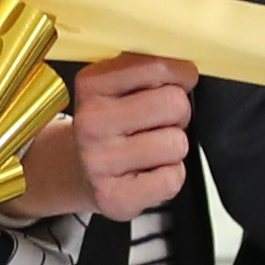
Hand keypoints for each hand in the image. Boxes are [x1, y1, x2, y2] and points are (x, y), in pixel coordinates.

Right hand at [18, 51, 195, 224]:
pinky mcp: (114, 197)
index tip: (177, 82)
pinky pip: (172, 179)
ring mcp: (99, 162)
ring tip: (150, 148)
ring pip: (177, 142)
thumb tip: (189, 67)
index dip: (180, 75)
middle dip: (177, 113)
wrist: (75, 171)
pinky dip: (169, 177)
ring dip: (173, 147)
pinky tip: (148, 172)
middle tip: (159, 122)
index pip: (159, 67)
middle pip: (174, 104)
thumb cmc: (108, 125)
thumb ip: (147, 69)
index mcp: (91, 85)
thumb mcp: (114, 85)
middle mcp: (90, 122)